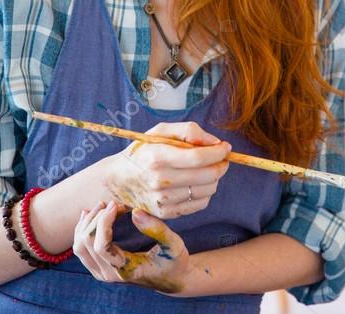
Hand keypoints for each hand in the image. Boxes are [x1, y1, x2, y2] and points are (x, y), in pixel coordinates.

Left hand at [74, 200, 189, 292]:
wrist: (172, 279)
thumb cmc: (175, 261)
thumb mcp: (174, 244)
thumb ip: (157, 229)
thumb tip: (135, 212)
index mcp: (126, 270)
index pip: (100, 246)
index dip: (104, 222)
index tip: (117, 204)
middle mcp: (109, 274)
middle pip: (86, 243)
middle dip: (97, 218)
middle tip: (115, 203)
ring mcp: (101, 273)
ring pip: (79, 246)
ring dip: (88, 222)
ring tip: (103, 206)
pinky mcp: (98, 268)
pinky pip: (80, 248)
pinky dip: (83, 229)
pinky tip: (91, 215)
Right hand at [102, 121, 230, 218]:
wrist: (119, 179)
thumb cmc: (144, 151)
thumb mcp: (160, 132)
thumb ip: (188, 131)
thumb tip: (215, 142)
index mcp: (157, 157)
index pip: (199, 157)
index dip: (218, 152)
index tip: (225, 147)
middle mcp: (159, 180)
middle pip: (207, 175)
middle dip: (221, 164)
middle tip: (222, 158)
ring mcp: (162, 200)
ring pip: (207, 190)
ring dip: (214, 178)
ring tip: (207, 169)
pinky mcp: (165, 213)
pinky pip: (200, 204)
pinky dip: (205, 192)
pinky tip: (198, 183)